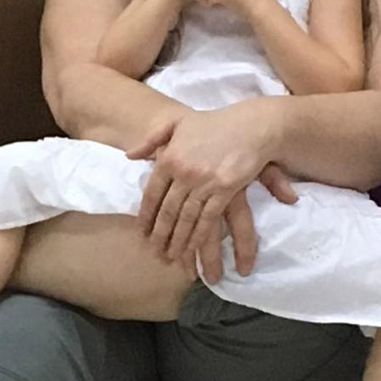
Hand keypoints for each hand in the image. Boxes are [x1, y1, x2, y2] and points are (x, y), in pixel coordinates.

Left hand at [126, 100, 292, 273]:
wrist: (251, 125)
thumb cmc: (213, 123)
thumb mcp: (177, 123)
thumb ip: (151, 139)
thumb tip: (130, 156)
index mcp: (168, 158)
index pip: (151, 193)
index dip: (146, 215)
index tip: (142, 232)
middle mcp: (183, 172)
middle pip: (167, 211)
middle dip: (160, 235)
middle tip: (154, 252)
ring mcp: (204, 182)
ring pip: (186, 218)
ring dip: (178, 240)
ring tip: (171, 257)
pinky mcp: (224, 190)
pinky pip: (208, 218)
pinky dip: (199, 235)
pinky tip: (193, 248)